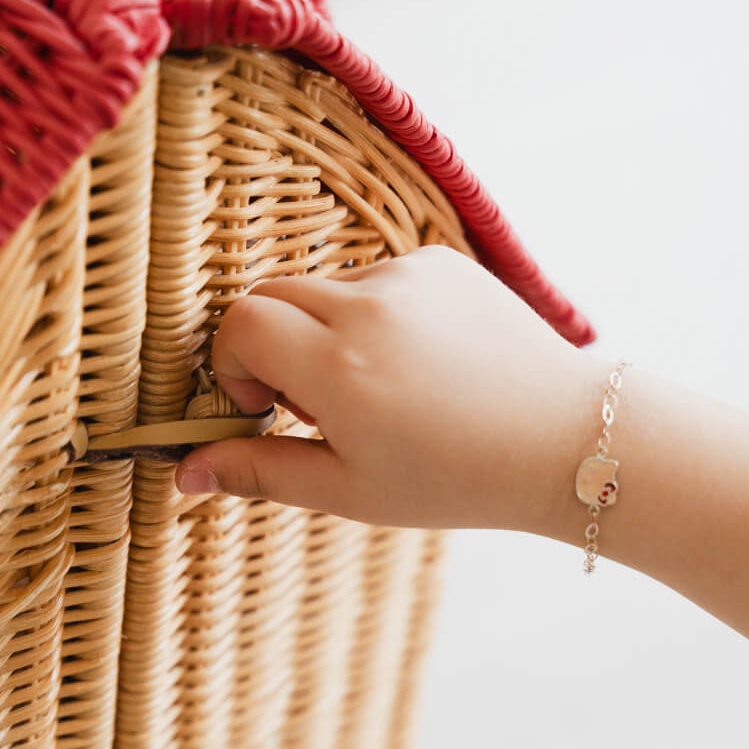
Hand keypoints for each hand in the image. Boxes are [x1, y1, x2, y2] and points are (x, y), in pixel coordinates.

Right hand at [175, 245, 606, 531]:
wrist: (565, 437)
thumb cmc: (455, 478)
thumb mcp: (348, 489)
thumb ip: (258, 472)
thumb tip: (183, 472)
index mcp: (338, 366)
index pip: (239, 322)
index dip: (233, 362)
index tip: (265, 405)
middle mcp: (368, 306)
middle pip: (272, 295)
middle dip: (271, 343)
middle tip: (317, 401)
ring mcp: (408, 275)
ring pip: (323, 288)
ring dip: (324, 330)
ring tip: (380, 386)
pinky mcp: (440, 259)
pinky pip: (375, 277)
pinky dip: (372, 314)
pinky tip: (418, 360)